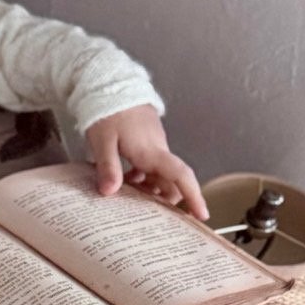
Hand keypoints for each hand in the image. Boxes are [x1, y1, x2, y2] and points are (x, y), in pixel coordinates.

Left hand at [84, 104, 208, 219]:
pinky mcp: (145, 142)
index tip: (202, 214)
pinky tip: (124, 184)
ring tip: (133, 205)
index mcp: (152, 151)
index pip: (180, 175)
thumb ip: (108, 167)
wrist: (111, 83)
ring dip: (150, 191)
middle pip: (171, 181)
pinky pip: (149, 167)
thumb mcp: (103, 141)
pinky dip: (141, 179)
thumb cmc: (108, 109)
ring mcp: (153, 146)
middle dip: (168, 201)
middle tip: (156, 221)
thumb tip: (110, 192)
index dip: (193, 196)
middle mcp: (158, 150)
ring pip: (159, 175)